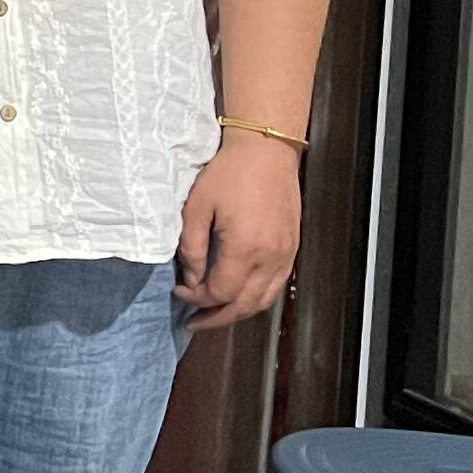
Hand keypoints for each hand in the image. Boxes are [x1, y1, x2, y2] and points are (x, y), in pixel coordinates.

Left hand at [177, 133, 304, 328]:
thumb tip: (191, 278)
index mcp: (244, 247)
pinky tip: (240, 297)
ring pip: (263, 301)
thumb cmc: (229, 174)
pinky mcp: (292, 249)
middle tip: (195, 322)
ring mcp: (285, 255)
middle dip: (216, 317)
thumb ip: (192, 247)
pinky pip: (276, 286)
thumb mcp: (197, 206)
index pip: (220, 292)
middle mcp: (269, 257)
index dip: (197, 299)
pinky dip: (257, 299)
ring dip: (238, 313)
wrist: (266, 151)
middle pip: (244, 305)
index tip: (180, 291)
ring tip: (215, 316)